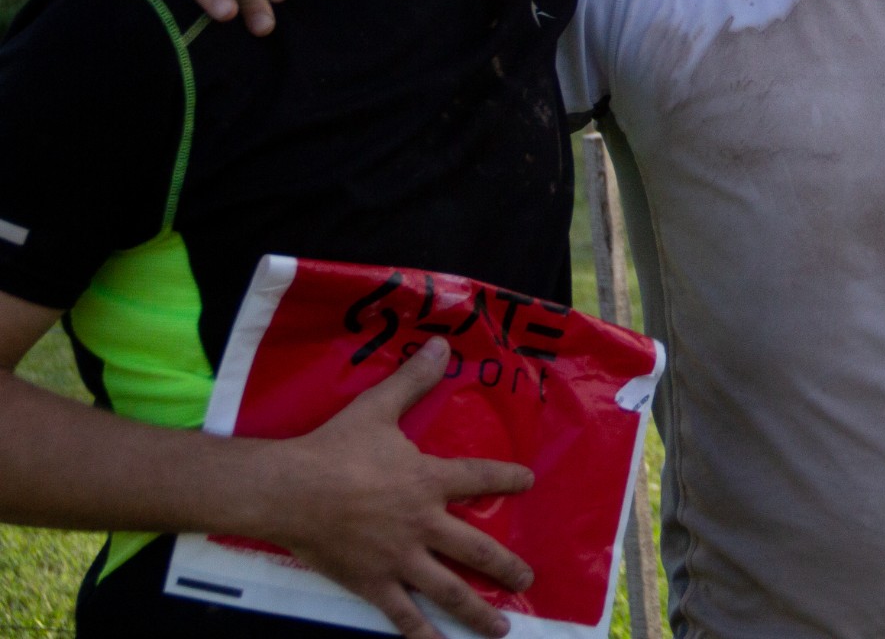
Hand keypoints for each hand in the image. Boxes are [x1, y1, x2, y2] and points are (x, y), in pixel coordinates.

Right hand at [252, 338, 534, 638]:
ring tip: (503, 627)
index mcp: (429, 480)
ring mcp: (400, 558)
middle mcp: (424, 524)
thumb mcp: (378, 408)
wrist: (288, 490)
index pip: (481, 478)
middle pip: (476, 549)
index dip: (508, 479)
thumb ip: (413, 380)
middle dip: (506, 566)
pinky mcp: (372, 583)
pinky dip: (421, 635)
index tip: (528, 482)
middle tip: (527, 580)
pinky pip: (402, 615)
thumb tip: (440, 343)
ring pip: (449, 590)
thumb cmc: (334, 448)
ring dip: (479, 610)